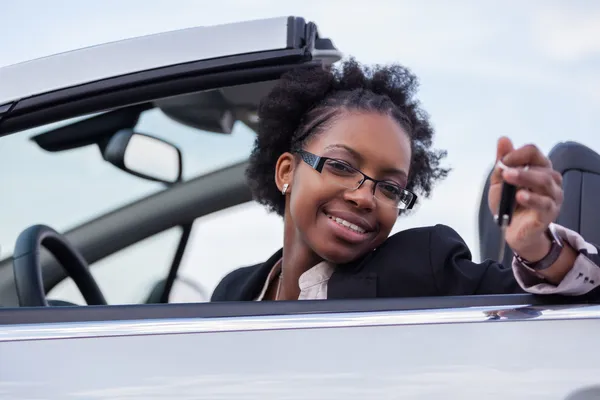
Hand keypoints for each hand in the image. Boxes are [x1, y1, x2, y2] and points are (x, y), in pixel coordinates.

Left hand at [488, 137, 562, 260]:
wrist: (513, 230)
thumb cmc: (509, 204)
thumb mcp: (500, 182)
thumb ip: (502, 162)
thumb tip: (503, 139)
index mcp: (538, 168)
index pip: (533, 152)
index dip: (516, 154)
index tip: (502, 162)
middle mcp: (550, 179)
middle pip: (540, 166)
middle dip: (520, 166)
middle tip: (504, 171)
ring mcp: (553, 196)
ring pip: (545, 181)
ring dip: (525, 177)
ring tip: (508, 178)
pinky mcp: (550, 212)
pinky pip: (544, 202)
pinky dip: (532, 198)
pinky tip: (520, 196)